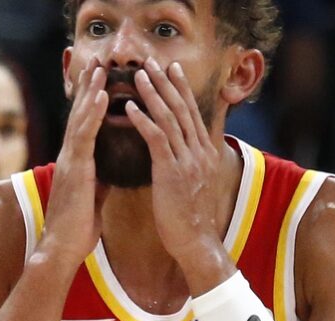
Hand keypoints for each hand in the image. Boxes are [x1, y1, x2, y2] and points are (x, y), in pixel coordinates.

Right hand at [36, 62, 107, 267]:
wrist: (61, 250)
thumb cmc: (76, 231)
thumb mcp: (93, 200)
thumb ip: (99, 182)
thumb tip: (108, 174)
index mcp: (76, 164)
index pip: (84, 126)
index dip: (90, 102)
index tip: (100, 81)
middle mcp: (70, 157)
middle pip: (80, 114)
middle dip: (89, 87)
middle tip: (98, 61)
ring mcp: (70, 161)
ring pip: (81, 118)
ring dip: (91, 90)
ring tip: (101, 67)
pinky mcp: (75, 169)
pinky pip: (85, 135)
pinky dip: (92, 113)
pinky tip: (101, 95)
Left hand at [126, 59, 234, 292]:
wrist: (196, 243)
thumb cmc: (190, 220)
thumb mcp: (195, 185)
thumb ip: (189, 164)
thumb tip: (184, 153)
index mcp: (205, 153)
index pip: (192, 114)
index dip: (180, 91)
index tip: (171, 71)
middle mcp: (199, 152)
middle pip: (182, 109)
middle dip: (166, 83)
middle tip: (153, 62)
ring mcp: (187, 161)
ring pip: (169, 119)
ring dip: (152, 94)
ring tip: (137, 76)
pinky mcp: (172, 173)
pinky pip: (157, 140)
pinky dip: (143, 121)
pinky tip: (130, 108)